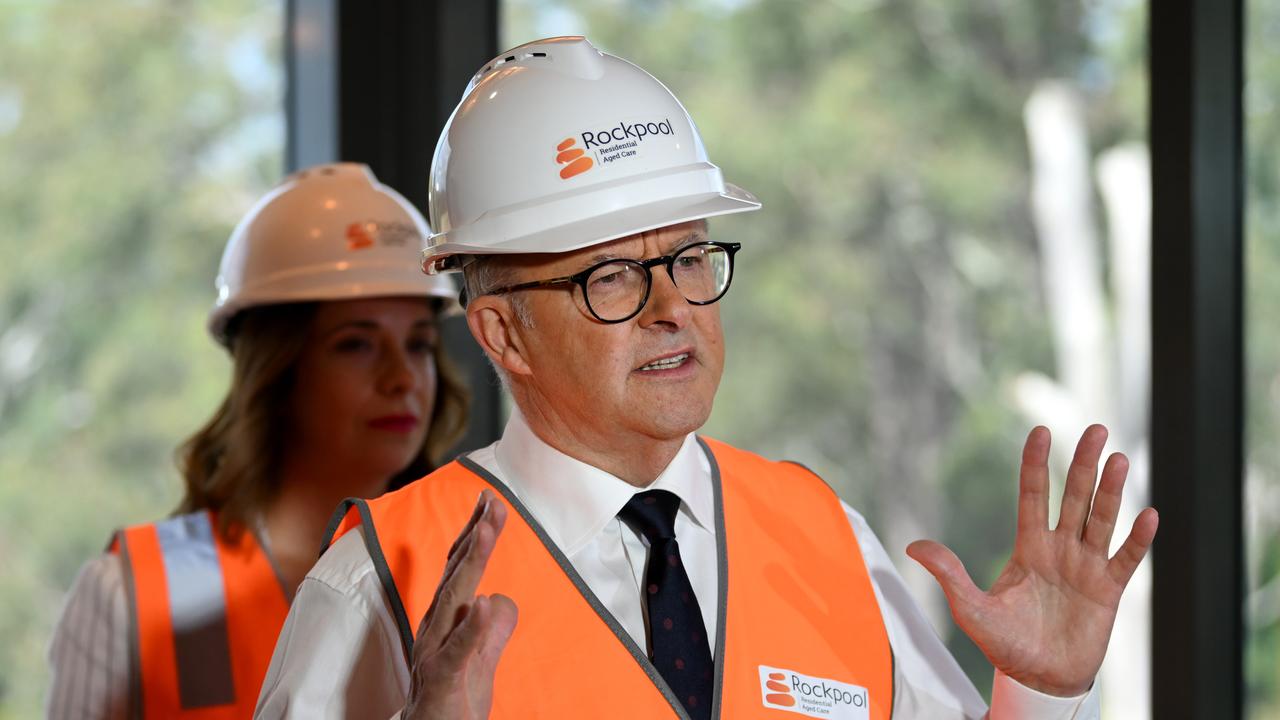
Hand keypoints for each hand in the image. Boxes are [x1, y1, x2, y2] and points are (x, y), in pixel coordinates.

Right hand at [402, 490, 518, 719]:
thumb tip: (500, 598)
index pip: (460, 571)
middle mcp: (434, 631)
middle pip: (456, 575)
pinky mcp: (443, 681)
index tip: (491, 502)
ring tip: (487, 532)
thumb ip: (493, 631)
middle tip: (493, 500)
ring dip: (470, 564)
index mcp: (444, 623)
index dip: (475, 535)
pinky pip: (457, 652)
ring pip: (454, 603)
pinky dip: (470, 628)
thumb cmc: (453, 704)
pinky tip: (483, 603)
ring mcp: (435, 655)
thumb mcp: (481, 662)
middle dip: (475, 535)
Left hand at [906, 424, 1157, 696]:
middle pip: (1073, 497)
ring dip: (1110, 490)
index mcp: (1029, 547)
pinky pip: (1126, 559)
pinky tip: (1149, 514)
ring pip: (1101, 519)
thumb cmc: (1005, 643)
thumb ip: (949, 574)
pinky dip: (1138, 539)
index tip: (1039, 430)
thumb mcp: (971, 608)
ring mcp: (1087, 567)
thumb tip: (913, 547)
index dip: (1036, 464)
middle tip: (1095, 428)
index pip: (1033, 495)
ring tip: (1118, 458)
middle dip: (1083, 463)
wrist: (1038, 678)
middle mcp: (1061, 549)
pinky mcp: (1108, 591)